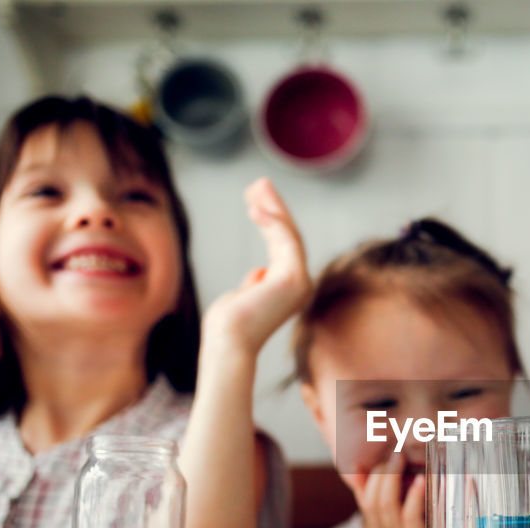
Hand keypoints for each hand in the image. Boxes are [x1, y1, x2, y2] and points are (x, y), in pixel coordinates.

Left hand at [202, 178, 311, 354]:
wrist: (228, 342)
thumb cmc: (228, 325)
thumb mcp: (244, 296)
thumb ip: (255, 283)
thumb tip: (259, 272)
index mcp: (290, 289)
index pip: (283, 247)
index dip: (270, 221)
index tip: (254, 201)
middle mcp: (300, 285)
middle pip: (288, 236)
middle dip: (274, 207)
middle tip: (260, 183)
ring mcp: (300, 281)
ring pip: (288, 234)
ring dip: (273, 207)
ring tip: (257, 186)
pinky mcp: (293, 277)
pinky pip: (285, 240)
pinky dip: (272, 221)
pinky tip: (255, 207)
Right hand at [348, 454, 426, 527]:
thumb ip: (404, 509)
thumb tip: (415, 475)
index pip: (364, 498)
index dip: (365, 476)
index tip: (375, 453)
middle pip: (371, 499)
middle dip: (379, 472)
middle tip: (392, 450)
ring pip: (384, 506)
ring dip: (391, 478)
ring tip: (399, 457)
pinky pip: (411, 519)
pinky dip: (415, 498)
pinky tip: (422, 481)